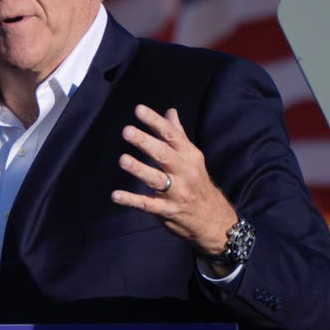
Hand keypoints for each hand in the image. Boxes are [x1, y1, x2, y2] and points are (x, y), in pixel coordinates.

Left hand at [110, 105, 237, 259]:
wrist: (213, 219)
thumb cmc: (197, 183)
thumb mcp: (192, 158)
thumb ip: (178, 135)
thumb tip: (170, 111)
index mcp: (190, 156)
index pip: (171, 135)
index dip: (155, 122)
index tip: (138, 110)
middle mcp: (185, 172)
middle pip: (164, 154)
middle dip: (145, 142)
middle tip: (127, 131)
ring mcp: (176, 192)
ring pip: (156, 179)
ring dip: (139, 169)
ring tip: (123, 160)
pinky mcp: (167, 210)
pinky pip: (147, 205)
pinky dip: (131, 200)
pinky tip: (115, 195)